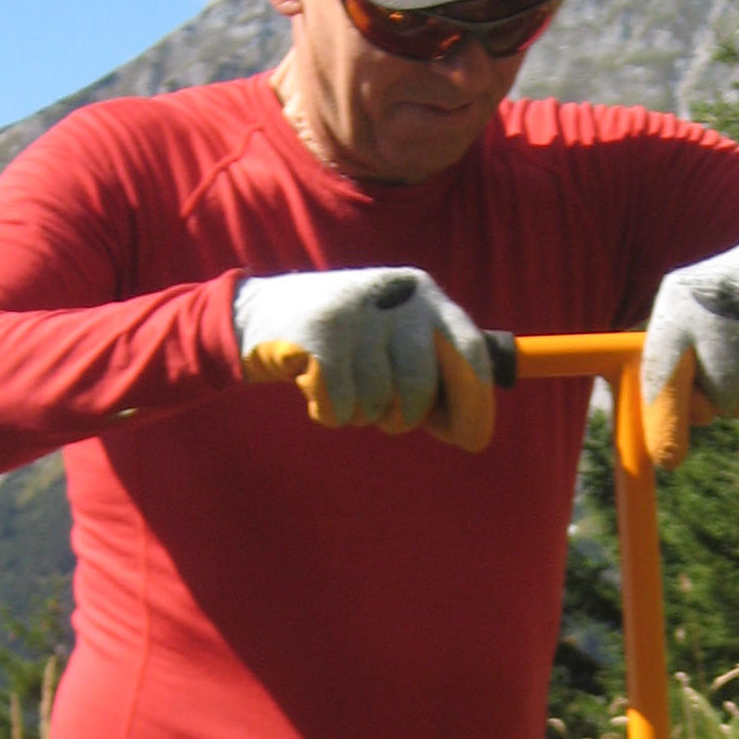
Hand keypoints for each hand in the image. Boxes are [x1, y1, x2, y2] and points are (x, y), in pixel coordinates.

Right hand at [236, 267, 495, 448]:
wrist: (262, 312)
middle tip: (383, 409)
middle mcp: (396, 299)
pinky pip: (341, 409)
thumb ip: (436, 376)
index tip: (472, 441)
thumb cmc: (349, 341)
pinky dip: (330, 413)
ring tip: (343, 382)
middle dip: (402, 416)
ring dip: (360, 412)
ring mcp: (356, 314)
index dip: (476, 404)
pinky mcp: (319, 337)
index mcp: (426, 297)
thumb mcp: (398, 340)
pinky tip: (317, 386)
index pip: (471, 353)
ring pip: (377, 404)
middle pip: (419, 389)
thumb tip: (472, 431)